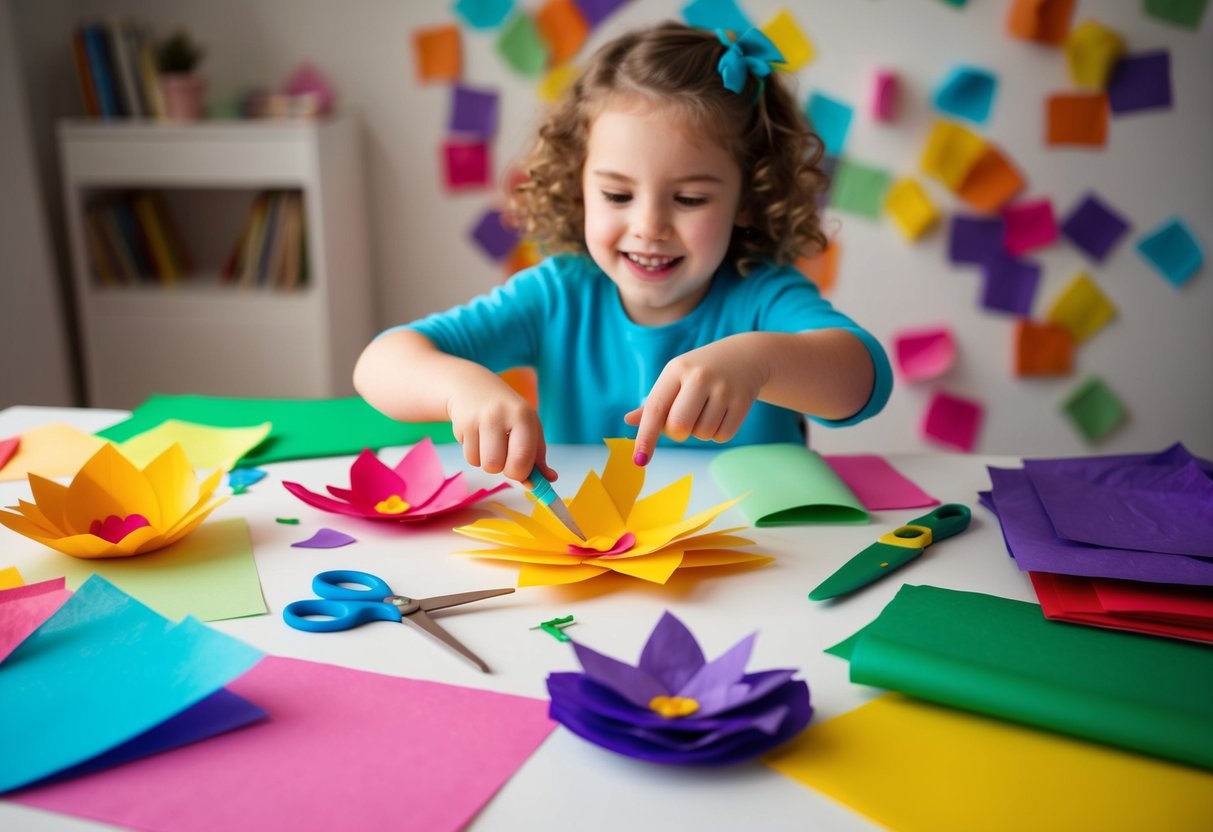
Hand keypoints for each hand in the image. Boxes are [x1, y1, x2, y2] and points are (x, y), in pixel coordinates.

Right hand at [447, 381, 555, 482]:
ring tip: (489, 444)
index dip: (521, 473)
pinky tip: (477, 437)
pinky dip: (474, 455)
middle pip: (497, 465)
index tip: (521, 471)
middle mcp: (501, 415)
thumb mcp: (528, 427)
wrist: (472, 387)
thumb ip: (538, 456)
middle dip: (501, 469)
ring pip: (482, 464)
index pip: (523, 456)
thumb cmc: (506, 412)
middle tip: (504, 456)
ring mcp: (479, 419)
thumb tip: (550, 479)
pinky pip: (469, 458)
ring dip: (487, 462)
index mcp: (524, 416)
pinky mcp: (461, 424)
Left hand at [624, 338, 764, 465]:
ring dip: (701, 431)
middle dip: (678, 433)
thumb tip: (629, 421)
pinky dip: (718, 433)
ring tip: (707, 409)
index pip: (655, 409)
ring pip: (702, 434)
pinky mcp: (743, 402)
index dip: (646, 437)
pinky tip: (722, 413)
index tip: (639, 460)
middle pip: (679, 427)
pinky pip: (722, 436)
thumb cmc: (700, 371)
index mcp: (676, 369)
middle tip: (686, 419)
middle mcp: (699, 377)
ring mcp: (723, 389)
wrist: (745, 356)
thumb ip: (655, 403)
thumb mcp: (675, 378)